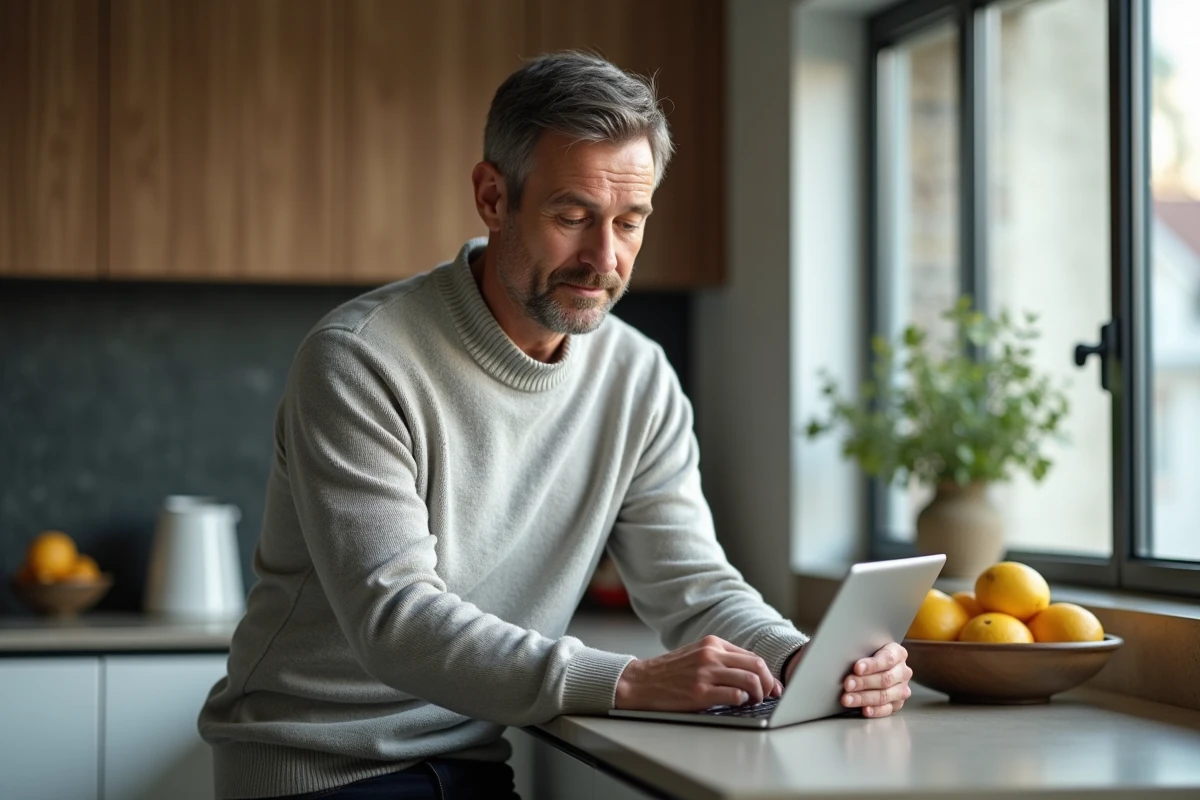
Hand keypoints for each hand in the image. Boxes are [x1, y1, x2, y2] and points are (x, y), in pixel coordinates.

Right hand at [615, 635, 783, 710]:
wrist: (640, 682)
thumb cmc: (670, 672)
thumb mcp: (696, 656)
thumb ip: (721, 659)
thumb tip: (753, 674)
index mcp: (712, 643)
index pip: (752, 656)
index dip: (767, 674)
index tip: (772, 686)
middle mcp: (710, 655)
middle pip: (757, 666)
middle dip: (769, 684)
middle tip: (768, 696)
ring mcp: (705, 673)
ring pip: (751, 680)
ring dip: (758, 694)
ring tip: (753, 702)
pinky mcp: (700, 693)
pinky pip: (735, 696)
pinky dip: (743, 702)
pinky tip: (738, 705)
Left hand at [835, 641, 911, 718]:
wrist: (880, 665)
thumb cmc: (871, 654)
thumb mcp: (869, 648)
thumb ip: (863, 652)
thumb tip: (845, 659)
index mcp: (898, 654)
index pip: (887, 659)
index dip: (871, 665)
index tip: (857, 668)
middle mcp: (903, 672)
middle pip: (885, 679)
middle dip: (863, 682)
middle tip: (847, 684)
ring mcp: (902, 689)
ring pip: (884, 695)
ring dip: (864, 698)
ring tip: (847, 699)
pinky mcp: (898, 704)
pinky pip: (887, 709)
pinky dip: (875, 711)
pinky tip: (864, 710)